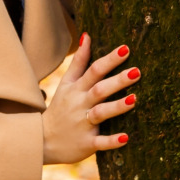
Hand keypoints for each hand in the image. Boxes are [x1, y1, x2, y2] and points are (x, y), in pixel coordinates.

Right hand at [42, 33, 136, 163]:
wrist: (42, 140)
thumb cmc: (61, 108)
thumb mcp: (66, 83)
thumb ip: (78, 61)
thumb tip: (87, 36)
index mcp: (76, 89)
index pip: (93, 70)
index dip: (109, 59)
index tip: (126, 49)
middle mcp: (79, 104)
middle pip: (99, 89)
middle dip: (117, 81)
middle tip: (137, 72)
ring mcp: (82, 124)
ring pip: (100, 113)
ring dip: (116, 107)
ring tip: (134, 99)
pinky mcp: (86, 143)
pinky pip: (100, 142)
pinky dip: (112, 140)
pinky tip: (126, 137)